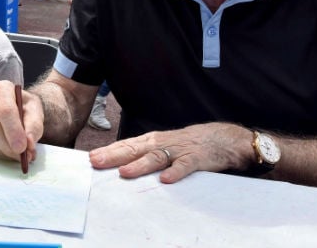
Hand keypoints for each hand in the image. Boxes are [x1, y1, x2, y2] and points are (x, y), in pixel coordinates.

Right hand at [0, 80, 40, 163]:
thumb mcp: (35, 111)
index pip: (5, 110)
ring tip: (20, 153)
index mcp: (2, 89)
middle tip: (21, 156)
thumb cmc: (25, 107)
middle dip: (7, 145)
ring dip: (5, 151)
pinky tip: (9, 149)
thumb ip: (35, 126)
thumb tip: (28, 143)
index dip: (14, 131)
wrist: (16, 108)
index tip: (22, 148)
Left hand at [88, 122, 251, 183]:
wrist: (225, 138)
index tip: (91, 158)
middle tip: (96, 162)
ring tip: (124, 172)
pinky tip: (166, 179)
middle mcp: (164, 143)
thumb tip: (121, 164)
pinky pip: (186, 166)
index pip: (128, 145)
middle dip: (115, 156)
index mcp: (154, 140)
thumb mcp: (166, 145)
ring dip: (140, 165)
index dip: (109, 151)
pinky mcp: (198, 158)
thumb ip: (147, 154)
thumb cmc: (191, 143)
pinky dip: (176, 172)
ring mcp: (180, 150)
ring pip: (157, 157)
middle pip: (136, 149)